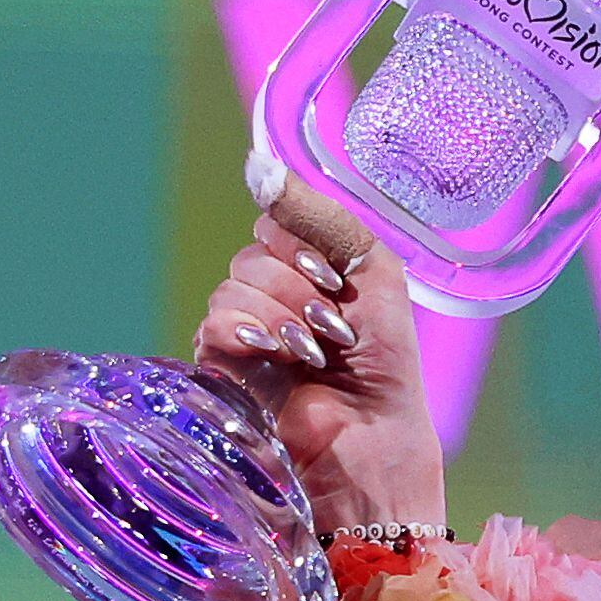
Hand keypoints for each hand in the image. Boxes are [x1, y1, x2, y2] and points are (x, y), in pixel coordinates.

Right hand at [193, 215, 444, 531]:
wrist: (373, 437)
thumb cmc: (384, 363)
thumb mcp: (370, 271)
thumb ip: (320, 216)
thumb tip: (257, 164)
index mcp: (309, 268)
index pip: (277, 219)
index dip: (306, 242)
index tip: (337, 277)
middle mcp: (271, 295)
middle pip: (256, 251)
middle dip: (303, 286)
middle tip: (334, 329)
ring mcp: (242, 331)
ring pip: (235, 283)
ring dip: (286, 315)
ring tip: (317, 353)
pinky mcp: (220, 367)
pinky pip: (217, 320)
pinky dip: (254, 334)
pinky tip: (282, 359)